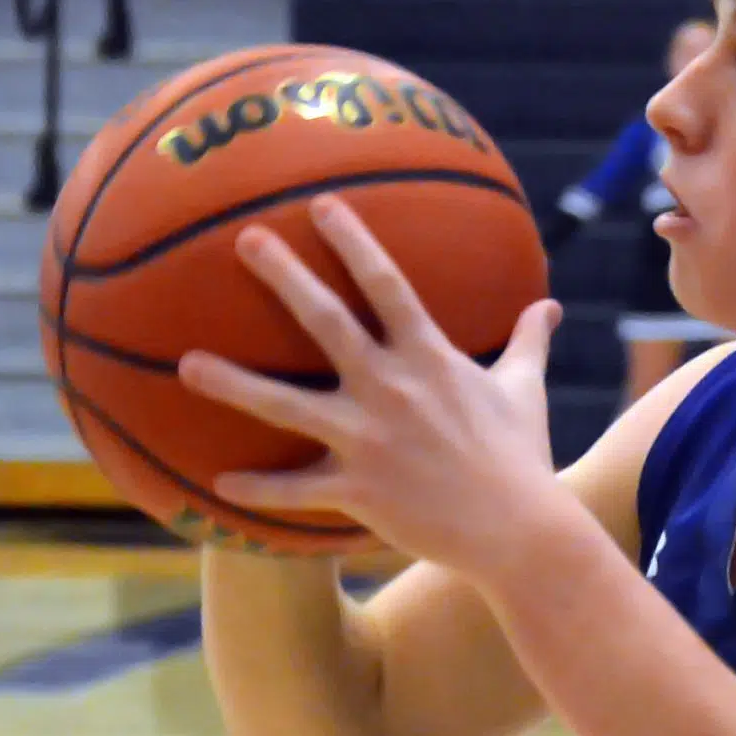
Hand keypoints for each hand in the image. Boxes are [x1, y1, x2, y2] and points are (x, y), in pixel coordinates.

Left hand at [179, 198, 564, 581]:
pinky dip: (258, 490)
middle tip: (244, 240)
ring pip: (287, 406)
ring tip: (186, 364)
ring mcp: (369, 440)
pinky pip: (296, 491)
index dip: (353, 240)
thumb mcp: (526, 391)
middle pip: (326, 322)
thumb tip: (549, 306)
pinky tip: (218, 485)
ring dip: (234, 384)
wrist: (519, 531)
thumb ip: (528, 342)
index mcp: (429, 358)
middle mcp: (391, 389)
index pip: (386, 284)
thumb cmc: (521, 457)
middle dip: (285, 277)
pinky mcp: (359, 491)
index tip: (319, 205)